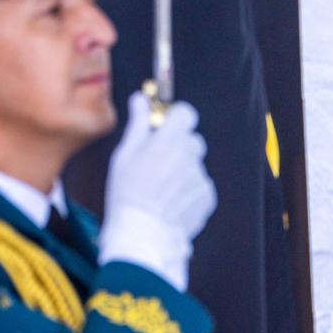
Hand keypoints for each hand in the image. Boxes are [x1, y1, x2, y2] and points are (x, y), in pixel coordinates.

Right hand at [98, 91, 217, 288]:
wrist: (143, 233)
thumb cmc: (128, 192)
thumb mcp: (125, 154)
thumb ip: (138, 124)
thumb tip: (140, 99)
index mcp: (169, 140)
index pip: (186, 113)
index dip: (176, 118)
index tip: (165, 127)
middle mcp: (190, 155)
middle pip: (192, 140)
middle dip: (178, 147)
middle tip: (158, 163)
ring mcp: (200, 177)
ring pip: (194, 166)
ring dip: (182, 172)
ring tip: (161, 191)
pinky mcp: (207, 197)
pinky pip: (199, 187)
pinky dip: (188, 192)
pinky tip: (170, 203)